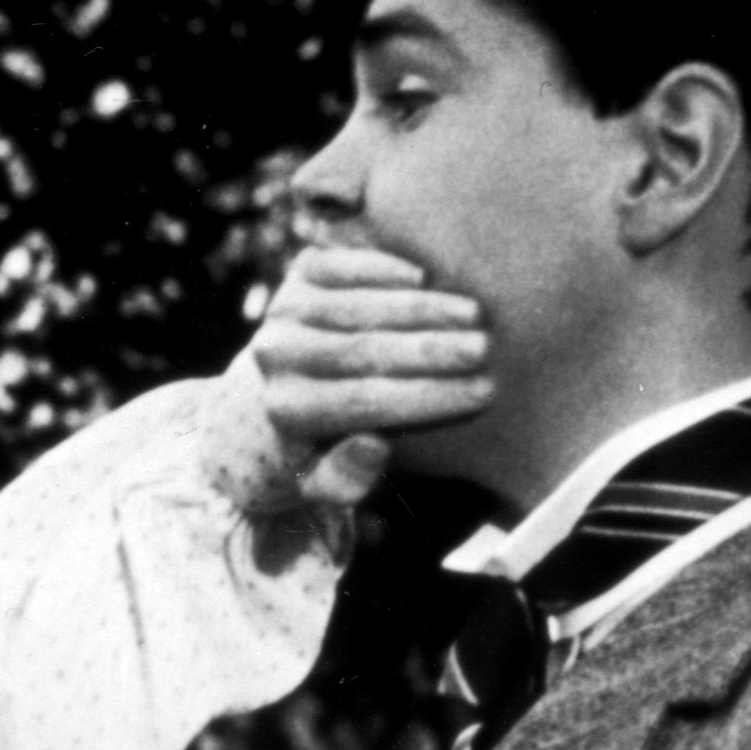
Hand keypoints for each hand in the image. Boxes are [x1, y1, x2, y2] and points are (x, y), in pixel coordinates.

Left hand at [253, 246, 492, 506]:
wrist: (265, 393)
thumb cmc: (317, 443)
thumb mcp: (323, 482)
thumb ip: (346, 480)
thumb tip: (374, 445)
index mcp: (288, 410)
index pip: (368, 401)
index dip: (430, 395)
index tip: (483, 392)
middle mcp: (278, 355)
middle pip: (367, 351)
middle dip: (433, 349)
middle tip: (485, 349)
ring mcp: (283, 309)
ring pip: (363, 307)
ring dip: (422, 307)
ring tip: (474, 314)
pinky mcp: (296, 274)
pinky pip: (346, 266)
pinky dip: (386, 269)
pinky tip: (427, 278)